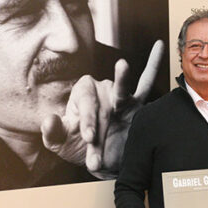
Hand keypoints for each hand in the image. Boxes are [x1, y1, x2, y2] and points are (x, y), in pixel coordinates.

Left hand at [42, 40, 164, 177]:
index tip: (88, 138)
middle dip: (98, 121)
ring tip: (122, 65)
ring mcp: (120, 95)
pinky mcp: (137, 104)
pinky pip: (146, 83)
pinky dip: (153, 64)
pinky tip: (159, 46)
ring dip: (122, 79)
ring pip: (121, 88)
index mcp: (82, 94)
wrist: (102, 161)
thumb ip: (53, 133)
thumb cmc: (79, 147)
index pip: (85, 102)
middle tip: (92, 138)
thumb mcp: (61, 143)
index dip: (86, 119)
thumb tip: (49, 119)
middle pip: (102, 100)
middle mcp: (101, 89)